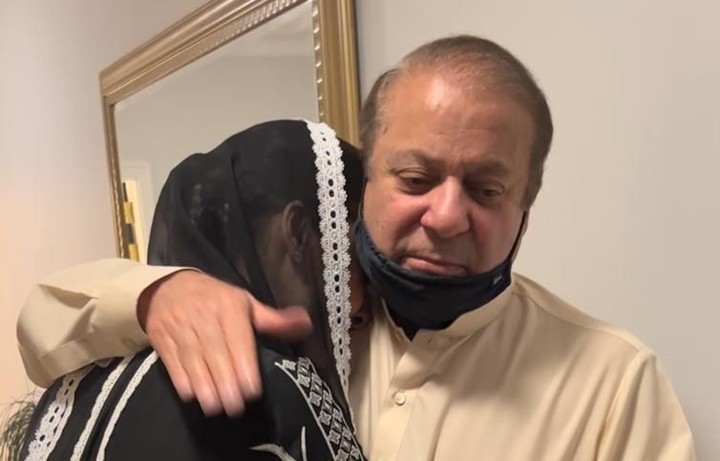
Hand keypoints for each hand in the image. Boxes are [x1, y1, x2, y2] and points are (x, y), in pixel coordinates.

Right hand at [137, 270, 311, 415]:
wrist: (167, 288)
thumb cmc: (216, 300)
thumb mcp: (246, 303)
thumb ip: (274, 320)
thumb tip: (306, 324)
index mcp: (229, 307)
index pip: (237, 338)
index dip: (243, 365)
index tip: (251, 389)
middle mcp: (204, 316)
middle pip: (215, 352)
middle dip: (225, 381)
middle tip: (235, 407)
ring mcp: (181, 327)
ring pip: (193, 359)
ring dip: (204, 385)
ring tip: (215, 407)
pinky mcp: (162, 338)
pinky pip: (172, 360)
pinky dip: (181, 378)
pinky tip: (190, 395)